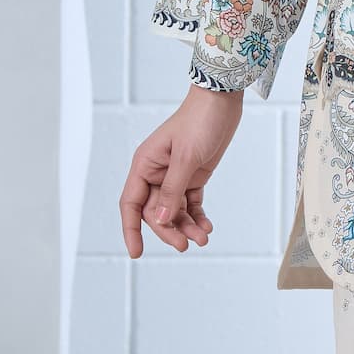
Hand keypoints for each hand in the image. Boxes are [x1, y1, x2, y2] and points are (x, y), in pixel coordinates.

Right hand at [119, 85, 244, 255]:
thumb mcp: (186, 157)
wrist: (222, 101)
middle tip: (185, 245)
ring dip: (186, 226)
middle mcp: (156, 173)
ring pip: (174, 211)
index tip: (136, 252)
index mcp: (144, 164)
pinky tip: (206, 226)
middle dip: (169, 230)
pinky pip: (190, 204)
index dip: (131, 229)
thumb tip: (160, 220)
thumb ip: (172, 189)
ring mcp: (174, 176)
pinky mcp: (193, 177)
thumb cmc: (199, 121)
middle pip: (155, 212)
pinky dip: (196, 217)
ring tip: (203, 237)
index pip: (131, 203)